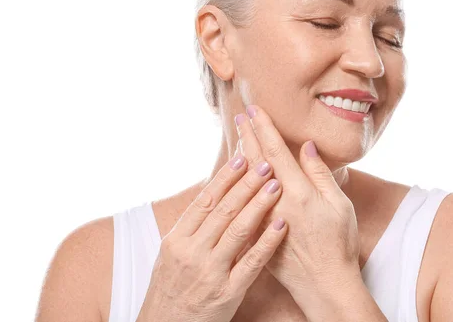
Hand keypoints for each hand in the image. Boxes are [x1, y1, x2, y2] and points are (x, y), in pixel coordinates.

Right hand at [136, 145, 287, 321]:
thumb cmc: (171, 287)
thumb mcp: (171, 253)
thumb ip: (192, 227)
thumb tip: (215, 194)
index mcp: (177, 239)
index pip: (205, 201)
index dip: (225, 178)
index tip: (241, 158)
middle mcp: (192, 252)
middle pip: (224, 211)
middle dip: (246, 184)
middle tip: (265, 163)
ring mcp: (210, 273)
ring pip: (238, 232)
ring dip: (259, 205)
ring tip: (276, 185)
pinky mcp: (228, 293)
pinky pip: (251, 263)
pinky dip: (267, 242)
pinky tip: (281, 225)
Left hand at [234, 105, 361, 303]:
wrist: (324, 286)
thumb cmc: (339, 244)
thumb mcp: (339, 205)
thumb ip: (320, 174)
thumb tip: (307, 146)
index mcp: (298, 193)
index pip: (275, 152)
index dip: (263, 128)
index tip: (254, 110)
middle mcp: (276, 203)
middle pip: (255, 162)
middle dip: (247, 136)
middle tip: (239, 116)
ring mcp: (263, 220)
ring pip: (244, 182)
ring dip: (239, 157)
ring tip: (237, 137)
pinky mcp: (256, 235)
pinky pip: (241, 203)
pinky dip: (237, 185)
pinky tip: (234, 176)